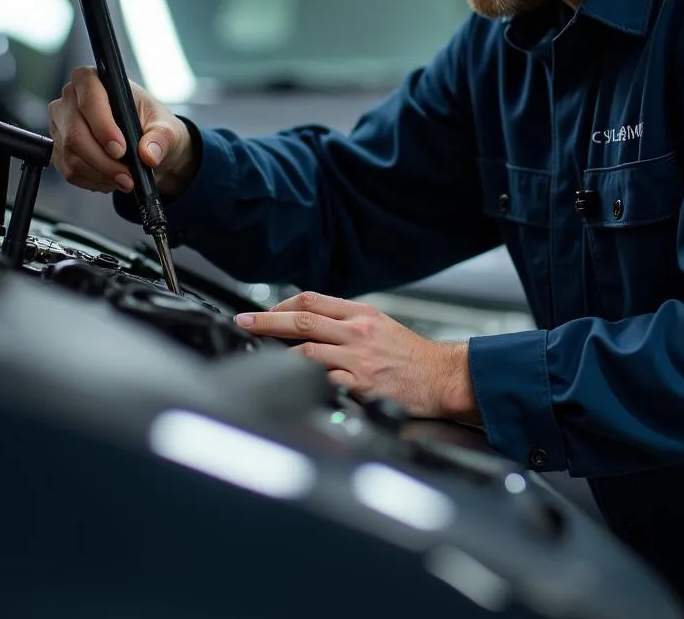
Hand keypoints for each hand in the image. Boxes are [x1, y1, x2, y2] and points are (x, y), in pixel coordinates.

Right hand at [48, 66, 196, 196]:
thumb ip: (160, 138)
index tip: (121, 150)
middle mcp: (71, 99)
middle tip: (128, 177)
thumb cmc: (153, 125)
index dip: (103, 127)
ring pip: (71, 155)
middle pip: (76, 134)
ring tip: (125, 180)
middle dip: (104, 161)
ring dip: (100, 174)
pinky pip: (69, 170)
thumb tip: (148, 154)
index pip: (89, 99)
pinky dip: (93, 180)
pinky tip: (111, 179)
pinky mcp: (59, 148)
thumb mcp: (166, 128)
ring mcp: (61, 124)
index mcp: (94, 79)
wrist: (146, 143)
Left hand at [236, 291, 479, 421]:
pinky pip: (325, 379)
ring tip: (259, 354)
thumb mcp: (380, 324)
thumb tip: (309, 322)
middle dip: (266, 322)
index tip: (262, 312)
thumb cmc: (410, 355)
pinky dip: (305, 379)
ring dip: (279, 352)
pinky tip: (291, 381)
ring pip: (307, 349)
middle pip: (302, 320)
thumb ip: (346, 321)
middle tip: (244, 322)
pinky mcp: (361, 384)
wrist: (439, 376)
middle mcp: (357, 332)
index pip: (312, 300)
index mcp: (360, 313)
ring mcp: (358, 358)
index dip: (281, 305)